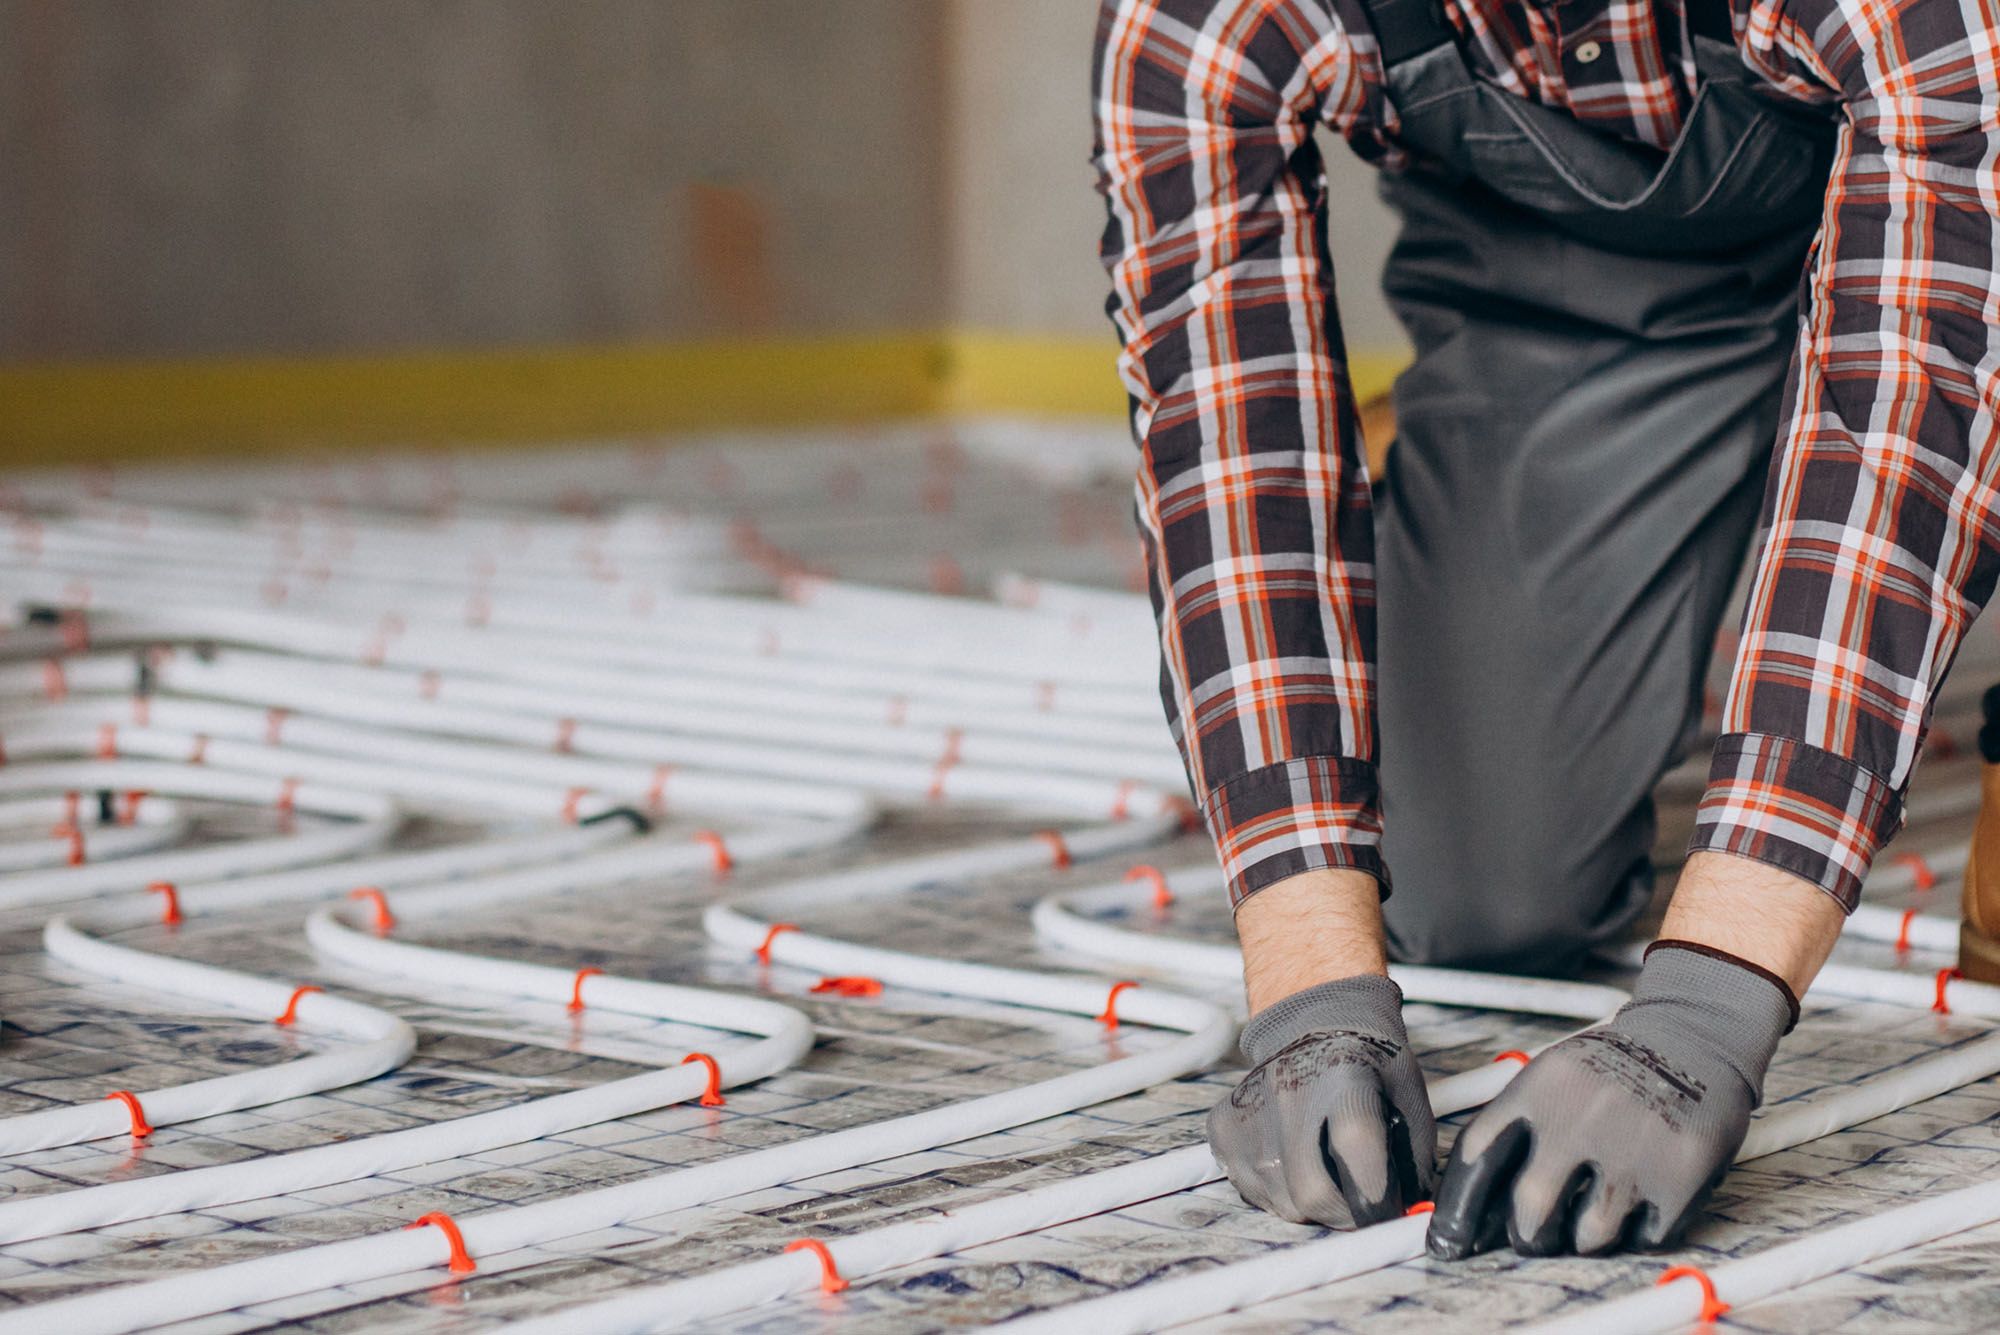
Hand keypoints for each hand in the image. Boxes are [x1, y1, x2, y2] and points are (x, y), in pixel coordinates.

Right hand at [1208, 974, 1435, 1226]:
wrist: (1317, 1025)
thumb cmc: (1373, 1070)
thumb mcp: (1412, 1109)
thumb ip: (1409, 1170)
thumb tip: (1400, 1221)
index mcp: (1347, 1081)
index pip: (1358, 1151)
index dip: (1379, 1200)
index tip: (1389, 1212)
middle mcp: (1289, 1096)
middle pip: (1313, 1194)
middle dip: (1345, 1214)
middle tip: (1359, 1200)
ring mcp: (1249, 1114)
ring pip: (1284, 1204)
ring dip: (1312, 1204)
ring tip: (1325, 1165)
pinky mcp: (1222, 1130)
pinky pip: (1254, 1191)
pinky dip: (1280, 1191)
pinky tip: (1295, 1158)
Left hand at [1427, 943, 1794, 1257]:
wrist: (1691, 1038)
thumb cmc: (1608, 1072)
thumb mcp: (1549, 1077)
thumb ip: (1514, 1133)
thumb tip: (1476, 1214)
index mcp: (1537, 1089)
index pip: (1477, 1156)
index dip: (1457, 1208)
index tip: (1449, 1241)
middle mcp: (1579, 1118)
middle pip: (1531, 1209)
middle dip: (1526, 1236)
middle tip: (1531, 1237)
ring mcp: (1631, 1147)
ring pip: (1589, 1235)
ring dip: (1584, 1238)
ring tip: (1593, 1213)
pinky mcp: (1679, 1173)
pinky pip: (1644, 1237)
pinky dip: (1636, 1234)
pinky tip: (1638, 1204)